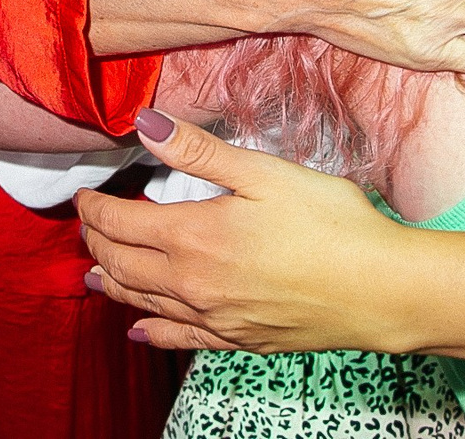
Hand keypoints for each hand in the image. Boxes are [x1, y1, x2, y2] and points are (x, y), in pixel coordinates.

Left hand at [78, 111, 421, 353]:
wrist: (380, 290)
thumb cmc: (331, 223)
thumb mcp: (263, 172)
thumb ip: (199, 152)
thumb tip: (146, 124)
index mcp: (194, 236)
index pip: (122, 223)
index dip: (95, 210)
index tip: (84, 197)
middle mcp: (193, 283)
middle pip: (123, 264)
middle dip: (98, 243)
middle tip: (89, 226)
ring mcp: (215, 317)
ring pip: (144, 303)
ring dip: (114, 285)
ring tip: (95, 273)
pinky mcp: (239, 339)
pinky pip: (179, 338)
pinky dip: (151, 331)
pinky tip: (140, 331)